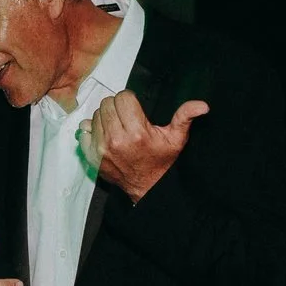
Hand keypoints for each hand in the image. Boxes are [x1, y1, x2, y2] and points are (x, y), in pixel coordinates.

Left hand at [80, 92, 208, 202]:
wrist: (146, 187)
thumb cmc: (161, 161)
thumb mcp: (176, 139)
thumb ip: (185, 117)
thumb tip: (202, 105)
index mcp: (137, 132)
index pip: (122, 97)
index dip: (129, 100)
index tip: (135, 109)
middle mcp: (116, 139)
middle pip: (107, 104)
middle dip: (117, 107)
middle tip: (126, 118)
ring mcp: (101, 148)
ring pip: (95, 115)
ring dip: (105, 118)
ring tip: (117, 127)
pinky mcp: (91, 155)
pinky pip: (83, 130)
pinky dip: (92, 130)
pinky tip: (105, 136)